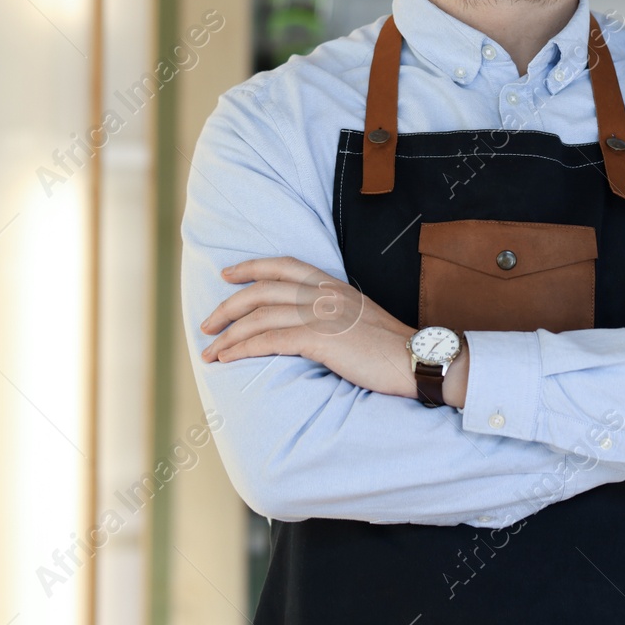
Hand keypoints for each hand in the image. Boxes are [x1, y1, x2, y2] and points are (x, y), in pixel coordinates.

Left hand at [199, 256, 417, 398]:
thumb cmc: (391, 348)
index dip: (252, 266)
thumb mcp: (360, 318)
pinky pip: (270, 341)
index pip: (285, 265)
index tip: (227, 274)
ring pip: (260, 317)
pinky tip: (229, 359)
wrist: (417, 360)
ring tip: (209, 352)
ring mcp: (322, 315)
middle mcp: (324, 294)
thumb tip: (310, 325)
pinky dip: (243, 349)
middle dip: (228, 306)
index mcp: (333, 285)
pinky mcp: (321, 339)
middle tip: (206, 324)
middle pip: (262, 290)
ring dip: (228, 335)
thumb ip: (334, 313)